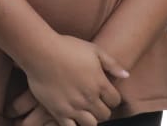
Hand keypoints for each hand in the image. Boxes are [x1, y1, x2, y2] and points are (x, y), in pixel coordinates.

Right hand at [7, 35, 127, 125]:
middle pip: (105, 114)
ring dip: (90, 119)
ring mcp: (74, 106)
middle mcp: (89, 98)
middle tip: (94, 102)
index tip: (105, 94)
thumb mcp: (94, 50)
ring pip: (91, 124)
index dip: (112, 98)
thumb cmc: (67, 47)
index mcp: (100, 83)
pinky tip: (72, 119)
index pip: (115, 101)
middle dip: (102, 109)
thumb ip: (112, 64)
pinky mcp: (59, 112)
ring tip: (84, 111)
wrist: (41, 52)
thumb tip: (126, 75)